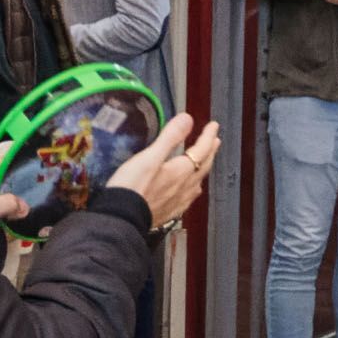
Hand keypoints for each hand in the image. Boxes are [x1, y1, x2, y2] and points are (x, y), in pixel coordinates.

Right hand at [106, 112, 222, 228]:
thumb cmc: (133, 186)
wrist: (122, 218)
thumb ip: (170, 137)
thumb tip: (188, 119)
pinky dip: (192, 188)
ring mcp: (178, 202)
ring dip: (202, 169)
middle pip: (202, 166)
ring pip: (197, 183)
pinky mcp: (169, 212)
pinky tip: (188, 192)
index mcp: (181, 171)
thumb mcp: (150, 156)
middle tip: (215, 141)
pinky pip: (188, 198)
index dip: (208, 137)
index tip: (214, 126)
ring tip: (204, 163)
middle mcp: (184, 187)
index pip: (201, 150)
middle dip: (209, 152)